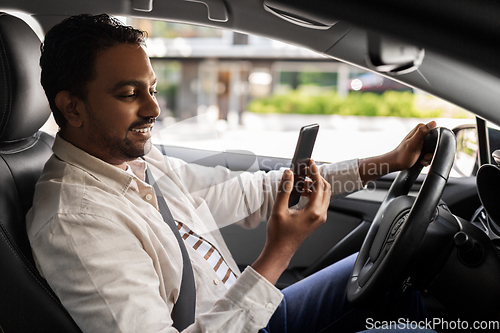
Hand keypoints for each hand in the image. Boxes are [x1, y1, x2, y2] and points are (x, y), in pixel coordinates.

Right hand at [251, 161, 330, 283]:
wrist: (280, 250)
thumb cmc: (279, 234)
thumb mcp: (279, 209)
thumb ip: (285, 190)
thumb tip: (288, 174)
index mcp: (314, 212)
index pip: (319, 185)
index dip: (314, 172)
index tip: (310, 163)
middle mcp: (320, 215)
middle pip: (325, 189)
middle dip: (316, 177)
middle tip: (306, 170)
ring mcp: (319, 218)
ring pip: (323, 195)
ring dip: (314, 185)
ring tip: (301, 181)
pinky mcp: (316, 220)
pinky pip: (319, 202)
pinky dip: (313, 193)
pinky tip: (301, 192)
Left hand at [358, 121, 435, 184]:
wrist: (396, 164)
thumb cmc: (402, 155)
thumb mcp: (413, 143)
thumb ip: (422, 132)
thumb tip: (434, 122)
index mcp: (420, 130)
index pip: (436, 132)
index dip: (435, 142)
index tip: (428, 149)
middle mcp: (421, 135)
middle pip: (435, 143)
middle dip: (432, 152)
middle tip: (424, 156)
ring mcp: (421, 143)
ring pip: (433, 150)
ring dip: (429, 157)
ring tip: (422, 160)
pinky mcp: (421, 150)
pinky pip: (429, 155)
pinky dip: (427, 160)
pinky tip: (421, 162)